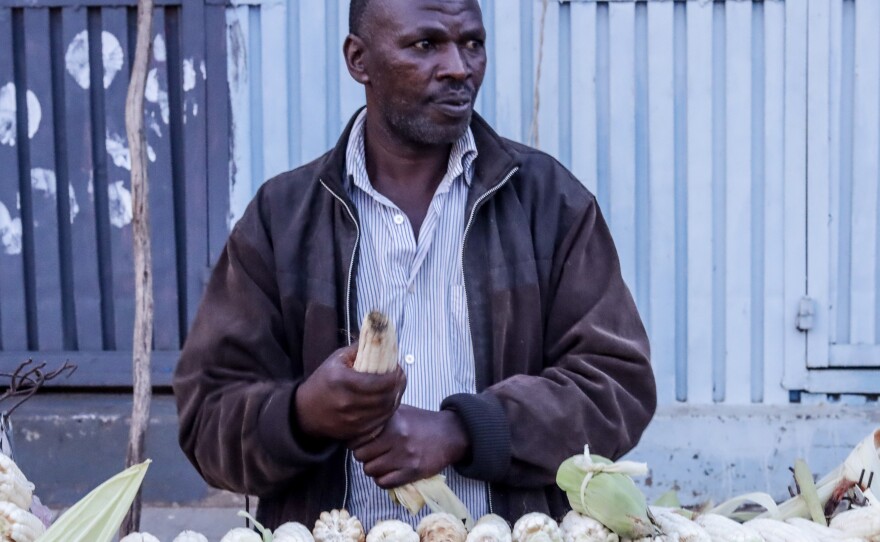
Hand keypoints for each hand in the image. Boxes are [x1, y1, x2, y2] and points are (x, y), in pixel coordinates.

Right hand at [294, 344, 405, 440]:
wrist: (305, 412)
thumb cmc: (323, 382)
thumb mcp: (336, 359)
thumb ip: (360, 349)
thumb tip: (382, 341)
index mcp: (342, 381)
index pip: (378, 382)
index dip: (394, 376)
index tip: (398, 368)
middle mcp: (347, 403)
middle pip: (385, 398)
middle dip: (398, 386)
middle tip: (400, 377)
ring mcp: (352, 421)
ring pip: (386, 411)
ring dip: (395, 398)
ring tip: (395, 388)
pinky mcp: (356, 433)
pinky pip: (380, 423)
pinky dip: (387, 412)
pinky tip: (387, 402)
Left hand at [350, 405, 469, 487]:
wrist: (449, 434)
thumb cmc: (421, 422)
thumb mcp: (400, 411)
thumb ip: (379, 416)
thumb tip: (354, 422)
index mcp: (391, 421)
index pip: (357, 437)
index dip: (356, 441)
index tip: (361, 442)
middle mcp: (397, 438)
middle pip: (361, 455)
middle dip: (363, 455)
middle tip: (372, 453)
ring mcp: (404, 456)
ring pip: (370, 470)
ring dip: (373, 468)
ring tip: (381, 462)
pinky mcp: (412, 472)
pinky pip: (384, 483)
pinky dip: (382, 480)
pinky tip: (388, 472)